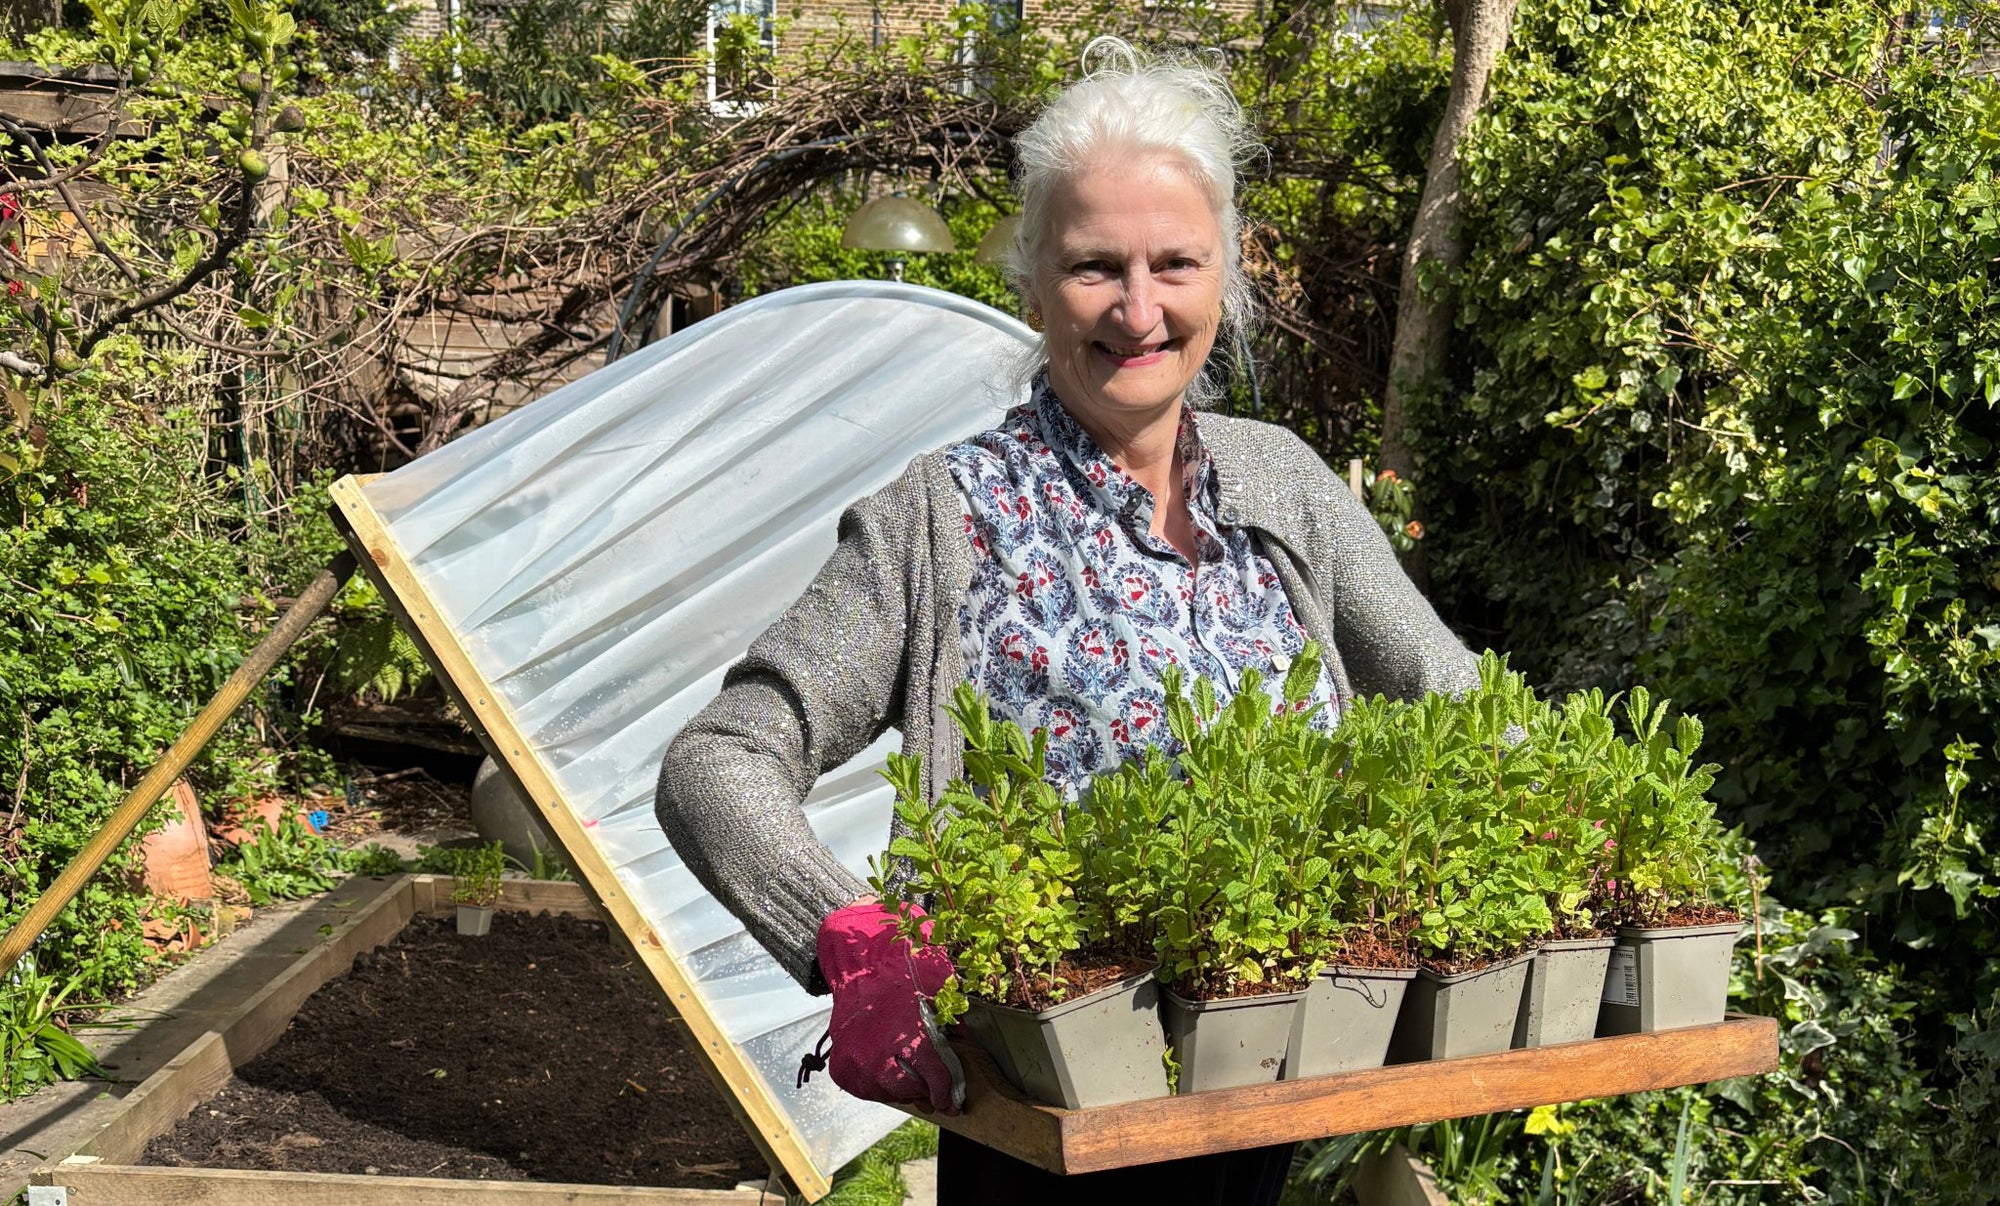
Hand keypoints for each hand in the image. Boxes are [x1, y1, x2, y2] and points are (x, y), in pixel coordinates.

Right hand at [798, 900, 963, 1113]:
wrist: (860, 967)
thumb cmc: (902, 975)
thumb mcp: (938, 989)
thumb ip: (956, 1021)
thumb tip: (973, 1047)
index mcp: (906, 1032)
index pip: (934, 1077)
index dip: (948, 1093)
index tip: (954, 1104)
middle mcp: (877, 1053)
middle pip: (911, 1091)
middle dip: (926, 1090)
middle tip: (933, 1087)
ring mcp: (855, 1063)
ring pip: (887, 1093)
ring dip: (902, 1088)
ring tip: (908, 1071)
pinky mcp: (840, 1068)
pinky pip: (866, 1090)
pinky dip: (879, 1085)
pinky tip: (886, 1068)